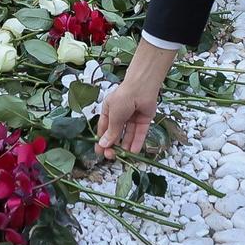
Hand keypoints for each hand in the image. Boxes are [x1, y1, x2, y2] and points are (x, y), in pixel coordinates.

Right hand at [97, 43, 174, 158]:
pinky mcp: (143, 121)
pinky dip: (136, 142)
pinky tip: (133, 151)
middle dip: (113, 145)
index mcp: (109, 111)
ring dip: (125, 146)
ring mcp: (132, 118)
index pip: (104, 129)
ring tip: (123, 156)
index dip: (102, 141)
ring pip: (128, 135)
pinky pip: (139, 133)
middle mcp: (120, 115)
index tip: (100, 152)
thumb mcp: (114, 116)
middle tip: (111, 155)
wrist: (142, 88)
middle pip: (116, 134)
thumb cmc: (123, 98)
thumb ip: (111, 131)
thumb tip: (103, 144)